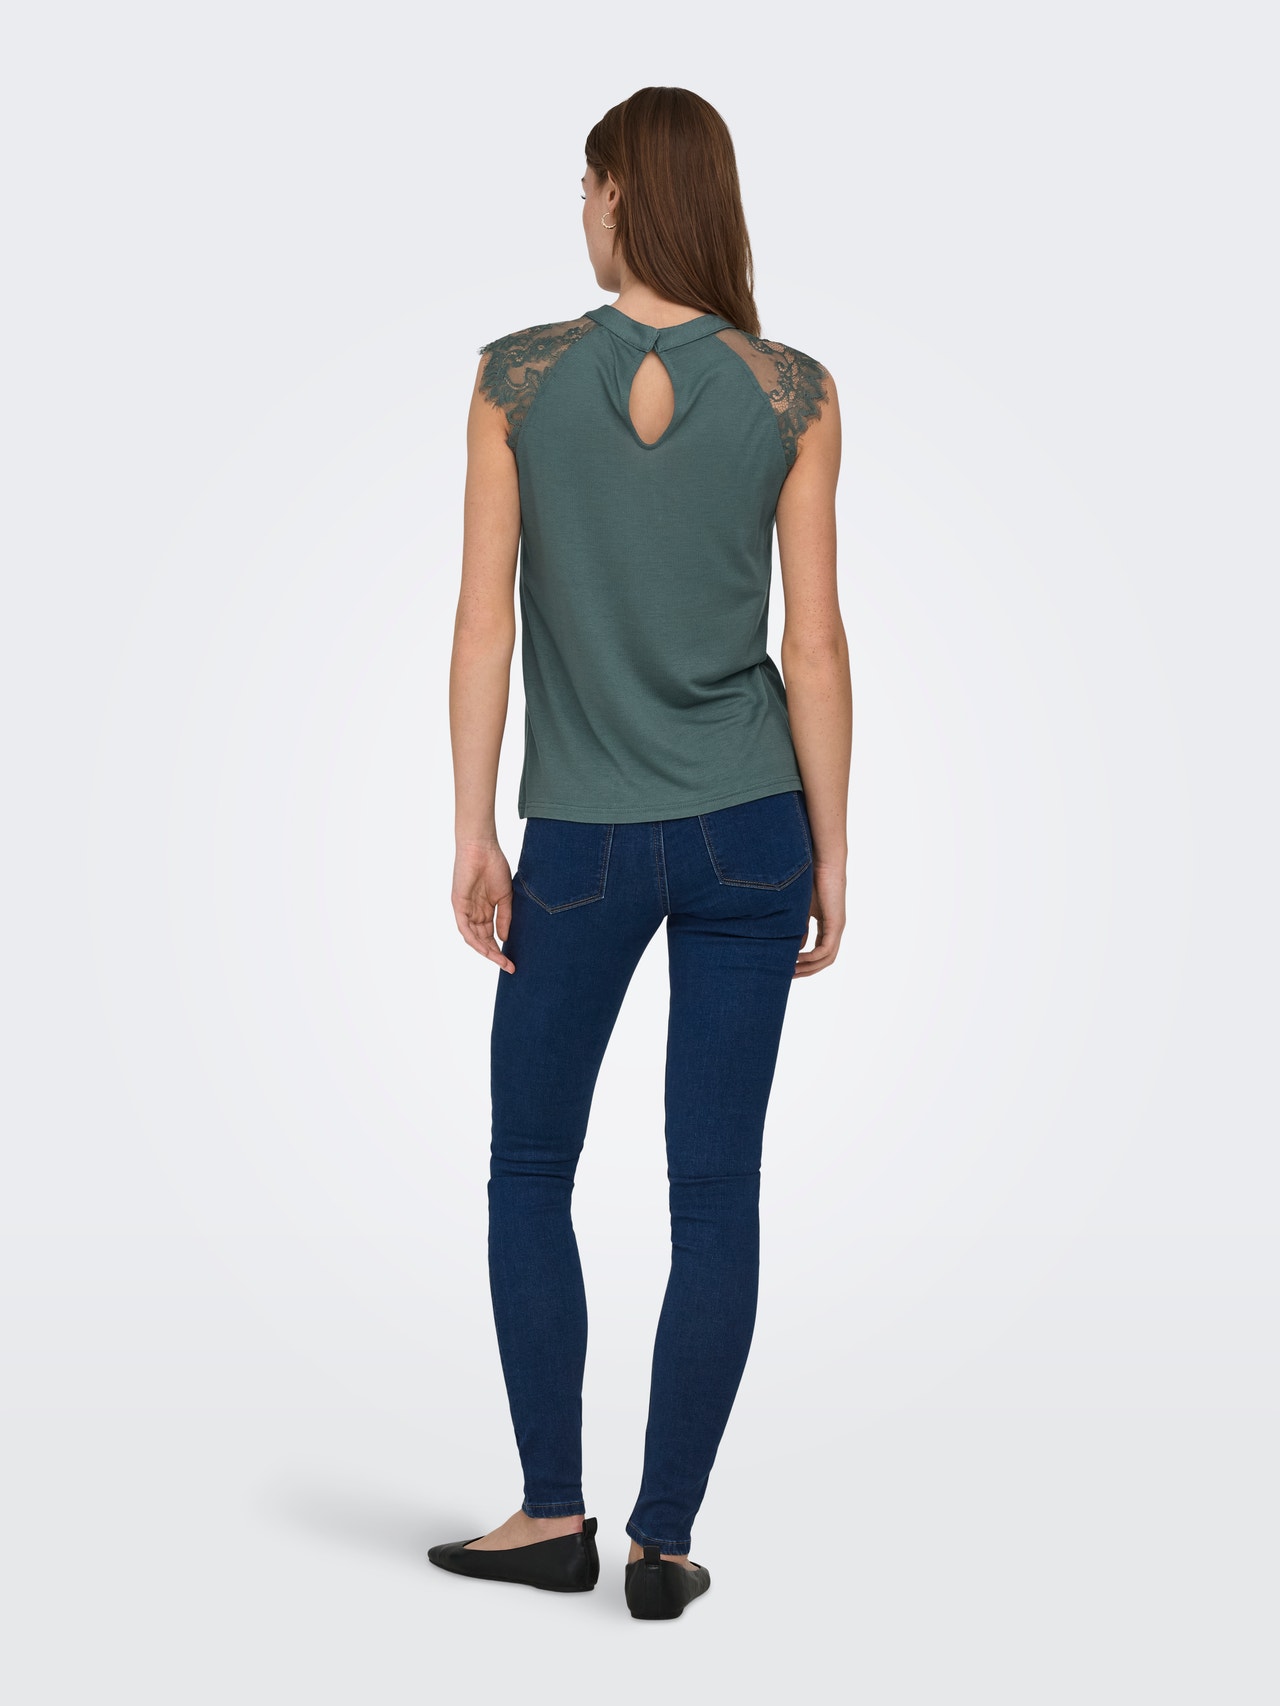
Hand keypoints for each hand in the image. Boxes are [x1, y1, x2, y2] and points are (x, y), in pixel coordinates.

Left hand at [452, 839, 515, 972]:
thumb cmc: (494, 865)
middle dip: (495, 955)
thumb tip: (504, 939)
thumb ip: (504, 918)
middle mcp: (473, 912)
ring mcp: (465, 909)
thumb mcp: (505, 896)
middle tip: (509, 966)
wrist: (482, 847)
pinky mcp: (459, 904)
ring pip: (473, 938)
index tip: (512, 962)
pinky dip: (474, 939)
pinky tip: (486, 949)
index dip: (500, 950)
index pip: (490, 935)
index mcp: (483, 910)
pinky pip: (465, 927)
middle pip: (482, 940)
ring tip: (500, 961)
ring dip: (486, 951)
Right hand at [795, 858, 845, 976]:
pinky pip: (825, 950)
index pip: (819, 952)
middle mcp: (835, 930)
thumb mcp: (800, 911)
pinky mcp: (836, 924)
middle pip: (824, 960)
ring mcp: (837, 928)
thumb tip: (794, 949)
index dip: (805, 963)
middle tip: (788, 976)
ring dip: (809, 968)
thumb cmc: (810, 881)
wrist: (822, 863)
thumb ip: (798, 929)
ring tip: (790, 971)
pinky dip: (811, 957)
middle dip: (806, 970)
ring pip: (826, 958)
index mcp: (828, 926)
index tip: (787, 967)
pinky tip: (797, 958)